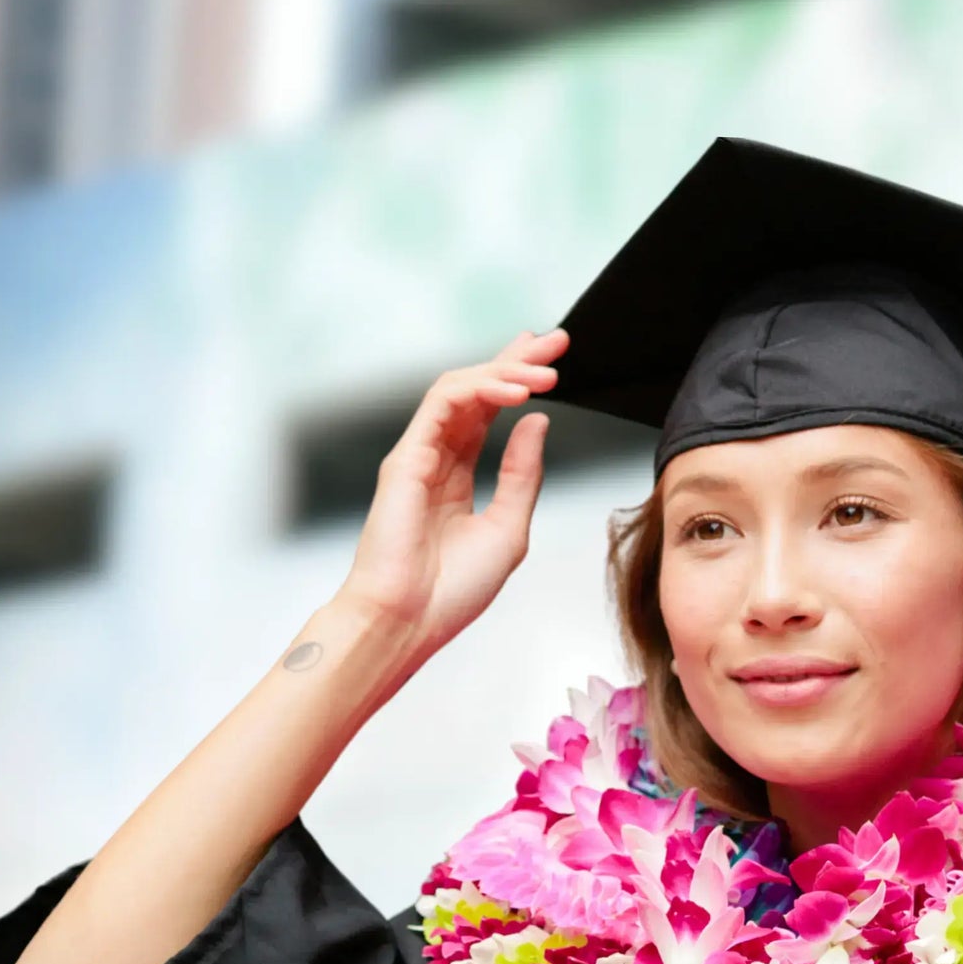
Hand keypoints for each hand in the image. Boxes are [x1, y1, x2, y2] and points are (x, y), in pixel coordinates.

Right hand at [333, 329, 565, 656]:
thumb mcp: (508, 529)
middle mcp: (435, 459)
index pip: (488, 413)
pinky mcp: (406, 457)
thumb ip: (522, 474)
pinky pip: (442, 404)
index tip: (553, 360)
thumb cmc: (449, 593)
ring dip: (504, 372)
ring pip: (460, 389)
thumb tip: (537, 423)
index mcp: (456, 478)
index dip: (517, 380)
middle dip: (516, 359)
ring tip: (544, 372)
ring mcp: (418, 455)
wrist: (408, 623)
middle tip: (556, 340)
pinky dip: (479, 389)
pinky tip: (513, 391)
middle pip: (476, 391)